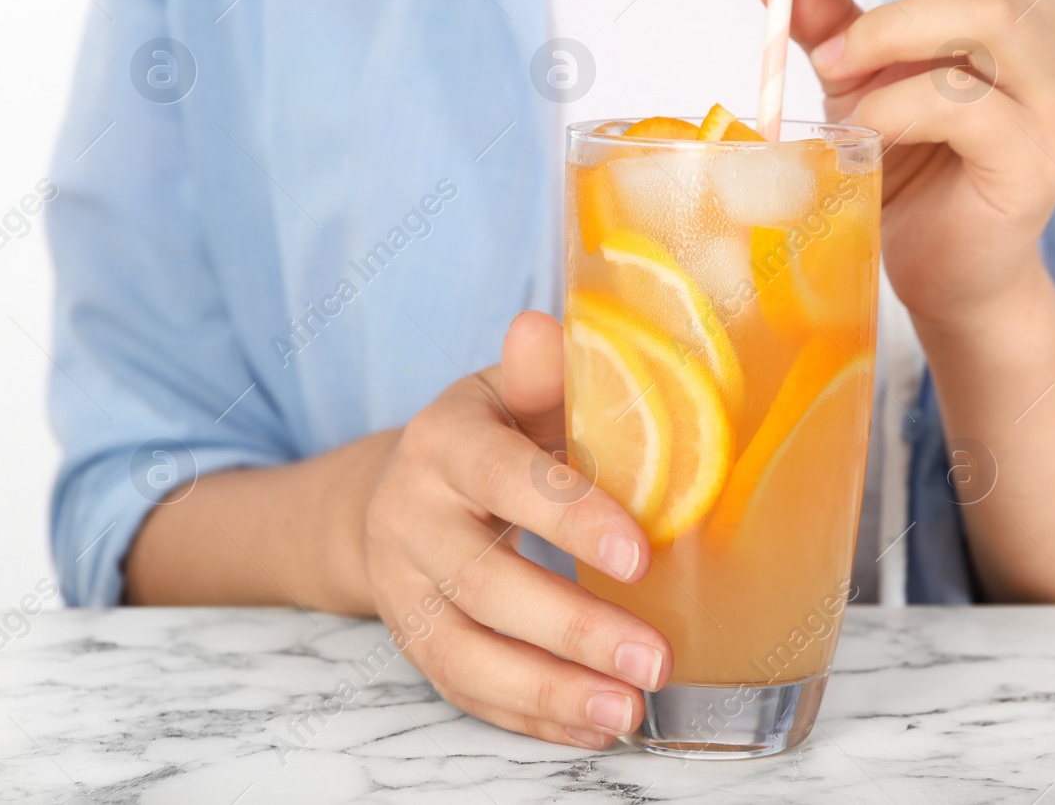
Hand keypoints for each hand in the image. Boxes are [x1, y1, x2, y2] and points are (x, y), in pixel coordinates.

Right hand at [362, 311, 670, 747]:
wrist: (399, 490)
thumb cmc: (491, 435)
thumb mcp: (511, 392)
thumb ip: (542, 374)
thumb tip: (546, 328)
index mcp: (445, 443)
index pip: (506, 480)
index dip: (570, 519)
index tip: (641, 555)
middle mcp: (411, 518)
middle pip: (486, 583)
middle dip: (573, 628)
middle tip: (655, 658)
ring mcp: (404, 589)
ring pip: (466, 653)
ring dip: (550, 691)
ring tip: (629, 713)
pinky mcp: (413, 642)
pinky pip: (464, 691)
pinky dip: (530, 717)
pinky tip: (594, 727)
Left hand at [752, 0, 1054, 332]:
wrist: (946, 267)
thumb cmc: (911, 161)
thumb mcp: (855, 74)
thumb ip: (825, 16)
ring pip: (988, 14)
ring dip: (888, 25)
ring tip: (826, 64)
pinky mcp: (1041, 156)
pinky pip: (970, 105)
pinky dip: (900, 103)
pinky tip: (859, 123)